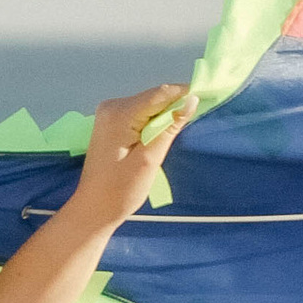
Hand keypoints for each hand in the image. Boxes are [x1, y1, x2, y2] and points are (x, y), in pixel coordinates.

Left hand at [73, 80, 193, 231]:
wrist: (94, 208)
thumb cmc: (121, 190)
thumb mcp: (150, 159)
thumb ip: (170, 127)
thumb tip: (192, 99)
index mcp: (119, 114)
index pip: (160, 94)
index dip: (185, 94)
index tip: (208, 99)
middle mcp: (112, 106)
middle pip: (154, 97)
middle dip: (176, 106)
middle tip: (196, 119)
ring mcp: (109, 113)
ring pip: (148, 105)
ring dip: (165, 115)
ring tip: (180, 130)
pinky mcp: (111, 122)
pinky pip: (140, 113)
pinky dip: (153, 121)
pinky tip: (161, 134)